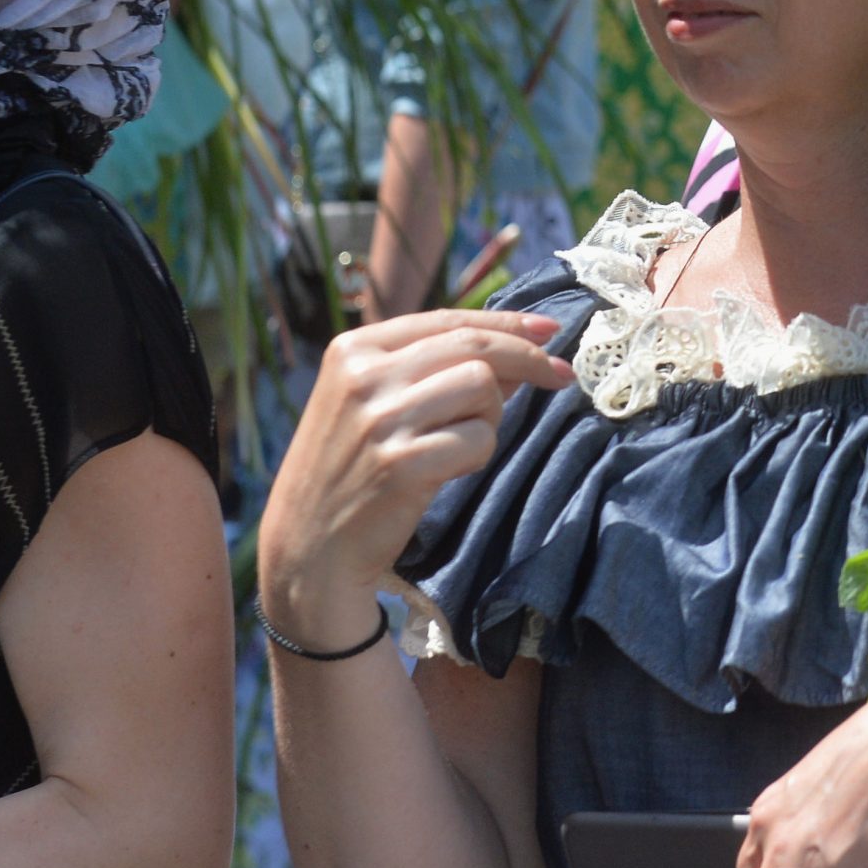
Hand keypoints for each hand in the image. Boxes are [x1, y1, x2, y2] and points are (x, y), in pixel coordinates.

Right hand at [256, 309, 571, 644]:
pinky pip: (478, 440)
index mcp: (353, 349)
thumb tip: (518, 349)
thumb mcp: (373, 403)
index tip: (550, 329)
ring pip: (482, 387)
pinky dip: (478, 455)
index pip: (449, 320)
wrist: (307, 547)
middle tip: (560, 377)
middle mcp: (363, 376)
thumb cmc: (349, 471)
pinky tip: (450, 470)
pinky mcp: (401, 464)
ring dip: (490, 417)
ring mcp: (381, 419)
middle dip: (529, 358)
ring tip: (461, 442)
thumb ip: (432, 370)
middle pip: (474, 346)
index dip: (508, 322)